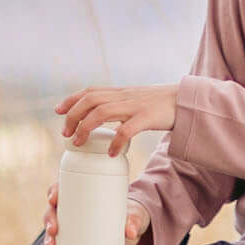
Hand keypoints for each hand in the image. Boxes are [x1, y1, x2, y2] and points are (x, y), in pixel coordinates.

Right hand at [40, 181, 149, 244]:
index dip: (54, 192)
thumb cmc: (130, 215)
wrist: (133, 232)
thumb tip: (131, 232)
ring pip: (54, 232)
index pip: (63, 190)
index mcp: (84, 197)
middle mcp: (74, 212)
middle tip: (53, 230)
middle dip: (49, 220)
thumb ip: (133, 220)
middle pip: (54, 211)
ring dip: (49, 240)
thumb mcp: (133, 215)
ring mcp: (74, 230)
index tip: (53, 199)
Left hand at [56, 84, 177, 150]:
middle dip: (73, 115)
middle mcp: (125, 96)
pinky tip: (111, 153)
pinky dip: (116, 141)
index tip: (57, 110)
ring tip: (78, 143)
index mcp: (121, 93)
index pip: (90, 91)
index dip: (71, 99)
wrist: (187, 102)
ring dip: (86, 127)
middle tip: (65, 134)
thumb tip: (103, 120)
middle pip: (91, 99)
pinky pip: (127, 129)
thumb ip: (120, 107)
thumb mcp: (136, 101)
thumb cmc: (161, 105)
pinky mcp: (148, 117)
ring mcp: (136, 106)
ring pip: (103, 111)